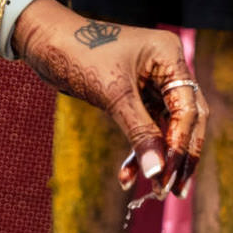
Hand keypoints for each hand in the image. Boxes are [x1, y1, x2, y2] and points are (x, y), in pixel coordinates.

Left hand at [11, 0, 203, 194]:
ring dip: (159, 158)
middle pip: (186, 120)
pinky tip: (127, 175)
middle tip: (175, 191)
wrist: (45, 41)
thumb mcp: (113, 94)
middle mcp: (167, 68)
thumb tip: (158, 173)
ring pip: (167, 128)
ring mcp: (153, 82)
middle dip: (180, 156)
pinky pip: (146, 127)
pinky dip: (138, 150)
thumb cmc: (79, 54)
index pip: (187, 108)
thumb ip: (139, 133)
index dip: (181, 145)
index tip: (169, 176)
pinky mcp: (137, 95)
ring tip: (155, 191)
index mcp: (169, 56)